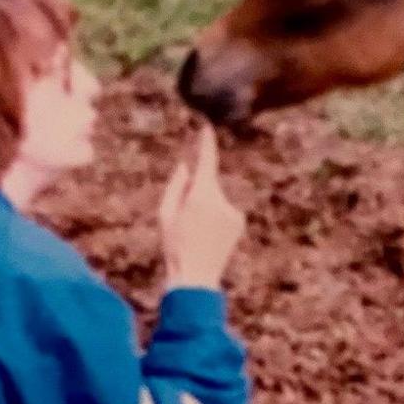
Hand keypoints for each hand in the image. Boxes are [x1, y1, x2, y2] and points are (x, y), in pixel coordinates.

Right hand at [158, 124, 244, 288]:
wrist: (196, 276)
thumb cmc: (174, 245)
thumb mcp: (164, 213)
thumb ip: (176, 185)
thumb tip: (187, 165)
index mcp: (201, 196)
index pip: (207, 161)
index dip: (206, 143)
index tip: (207, 127)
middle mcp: (221, 201)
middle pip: (208, 183)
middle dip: (197, 192)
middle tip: (185, 218)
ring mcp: (233, 211)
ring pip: (216, 198)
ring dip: (206, 206)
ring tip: (197, 231)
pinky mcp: (239, 221)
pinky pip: (224, 210)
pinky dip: (216, 216)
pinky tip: (209, 235)